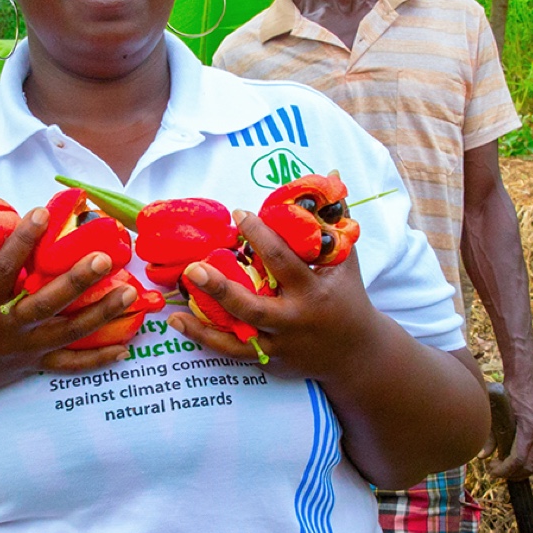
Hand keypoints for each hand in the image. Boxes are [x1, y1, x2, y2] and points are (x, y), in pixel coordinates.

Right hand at [0, 206, 137, 384]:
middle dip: (76, 282)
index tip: (41, 213)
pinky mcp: (34, 366)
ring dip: (101, 315)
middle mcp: (5, 332)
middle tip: (104, 258)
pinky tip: (125, 348)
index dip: (21, 241)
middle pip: (46, 306)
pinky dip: (98, 360)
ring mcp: (23, 351)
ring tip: (129, 293)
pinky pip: (70, 365)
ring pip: (68, 335)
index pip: (2, 270)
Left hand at [168, 212, 387, 379]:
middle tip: (195, 267)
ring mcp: (279, 343)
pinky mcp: (269, 359)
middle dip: (222, 288)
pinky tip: (179, 323)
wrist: (355, 354)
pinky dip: (205, 339)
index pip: (282, 260)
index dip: (260, 235)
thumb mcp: (347, 259)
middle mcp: (293, 319)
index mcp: (313, 290)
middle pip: (253, 306)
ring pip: (237, 334)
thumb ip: (336, 218)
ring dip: (203, 321)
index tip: (239, 214)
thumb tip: (333, 173)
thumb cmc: (348, 297)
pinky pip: (232, 351)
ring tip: (176, 304)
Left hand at [486, 372, 532, 478]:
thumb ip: (491, 436)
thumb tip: (482, 457)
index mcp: (528, 429)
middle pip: (529, 467)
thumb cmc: (509, 394)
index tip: (492, 470)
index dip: (504, 470)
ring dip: (520, 472)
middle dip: (511, 474)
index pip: (518, 459)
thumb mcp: (497, 413)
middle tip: (495, 471)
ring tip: (503, 468)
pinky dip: (526, 464)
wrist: (526, 381)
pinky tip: (512, 461)